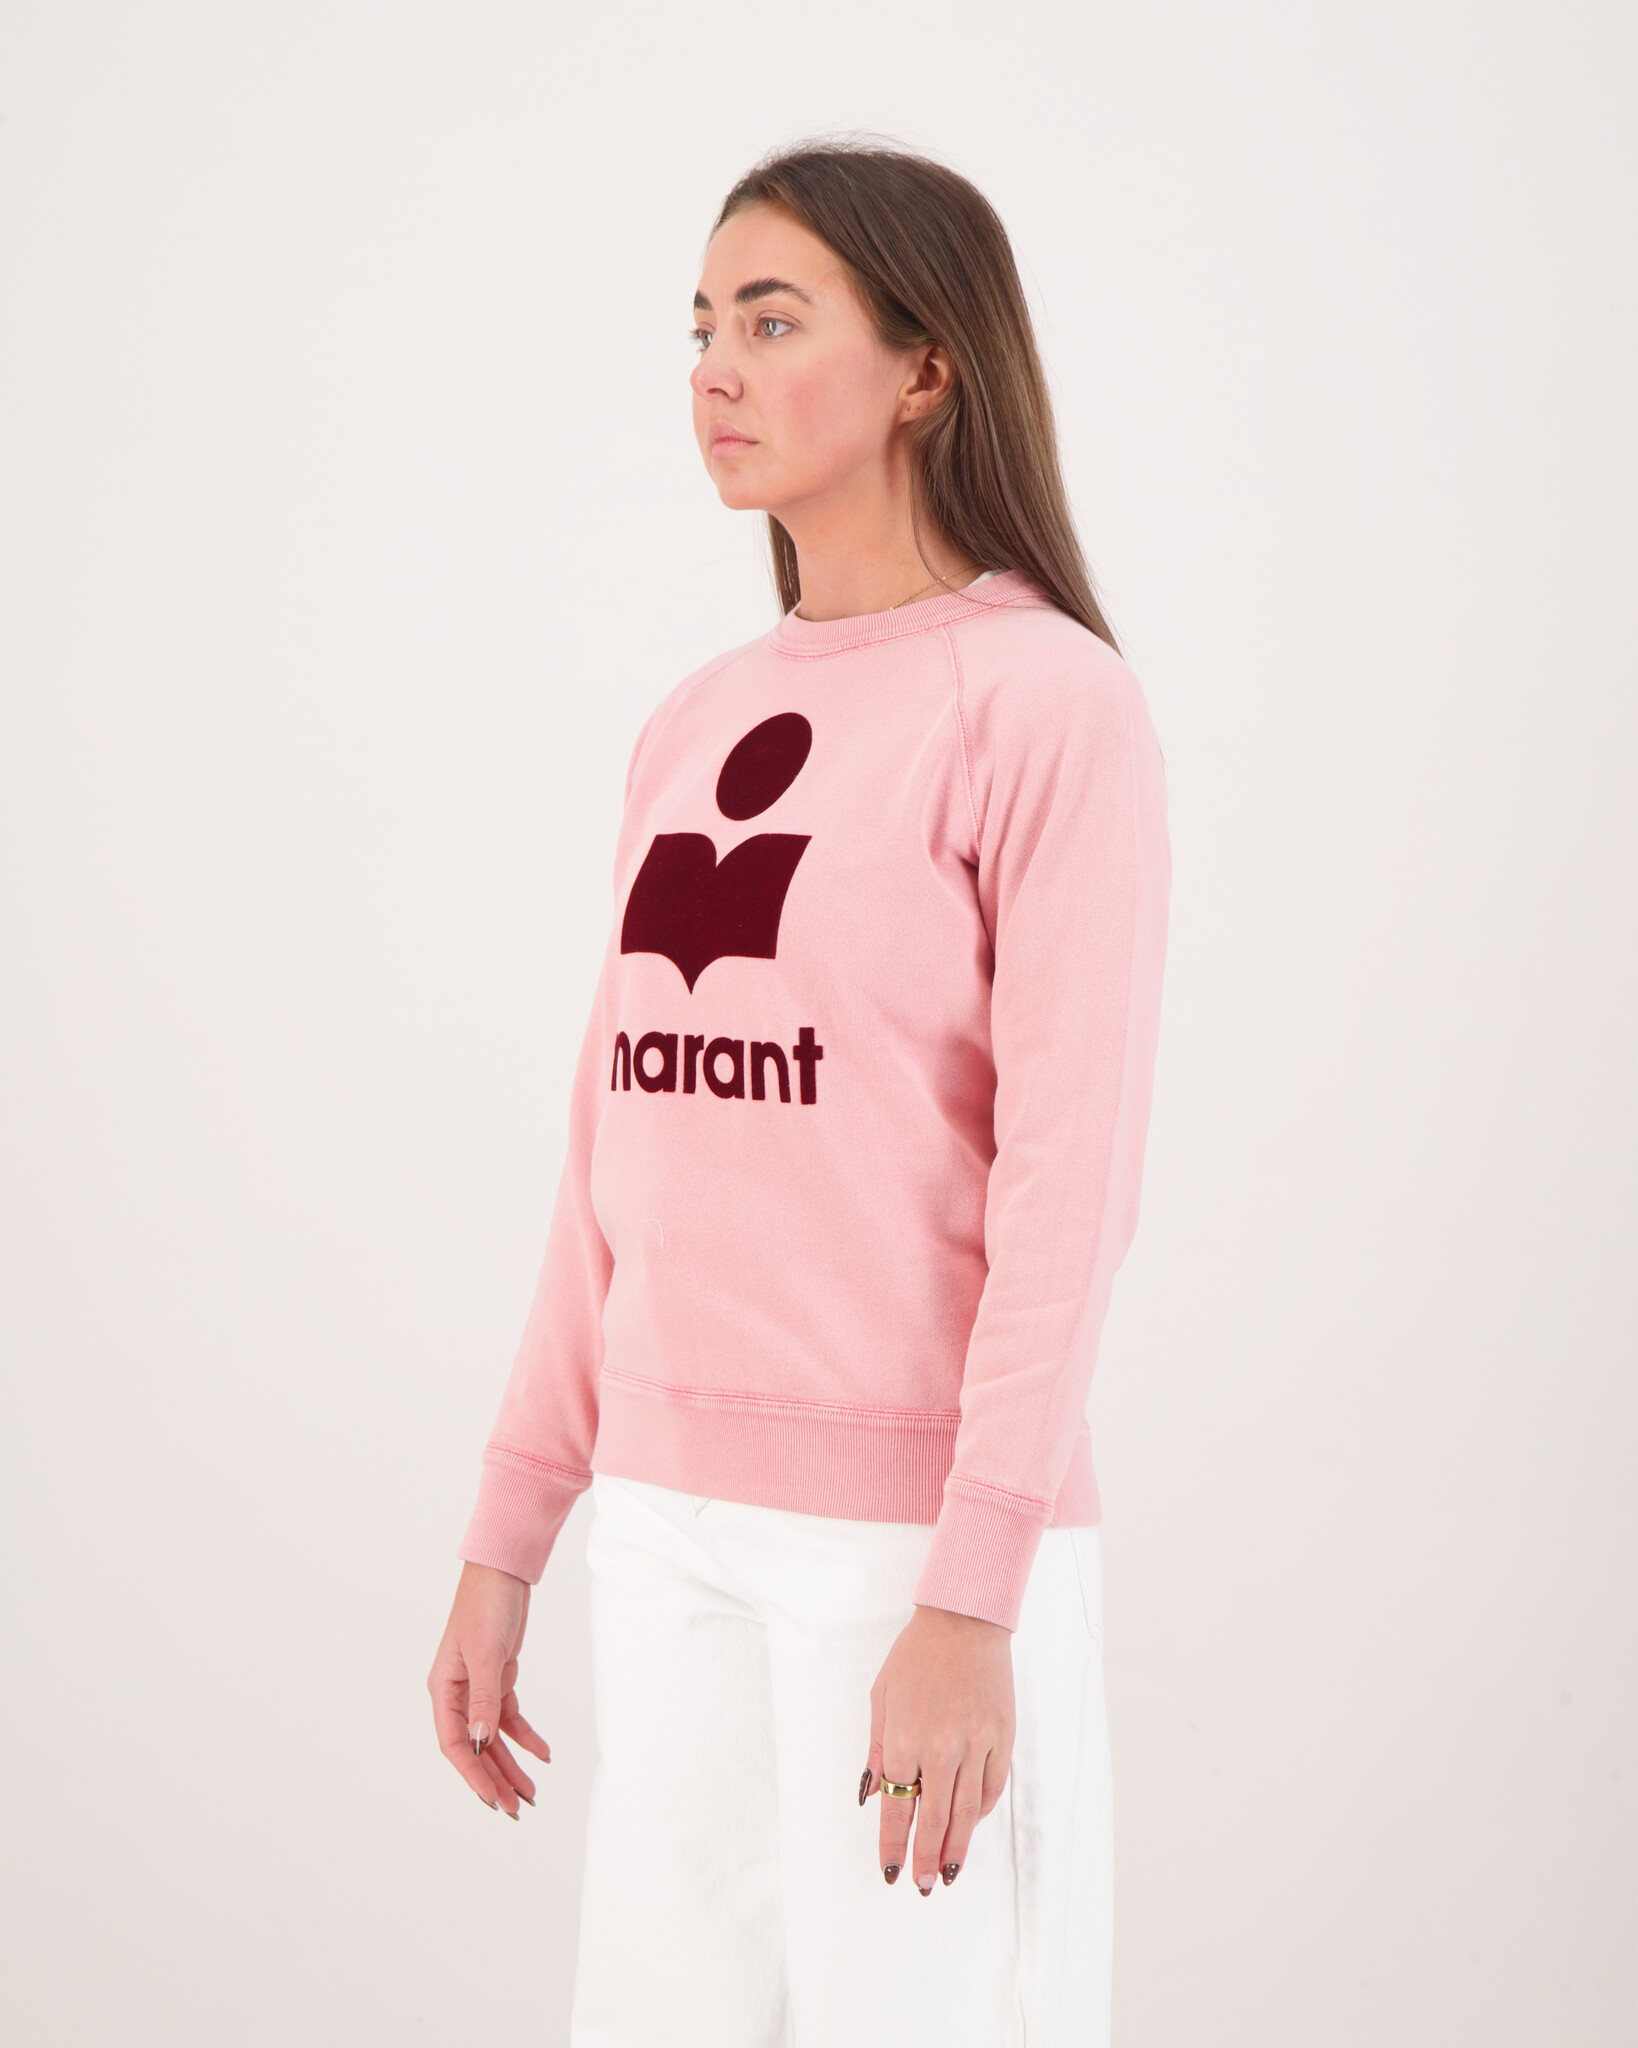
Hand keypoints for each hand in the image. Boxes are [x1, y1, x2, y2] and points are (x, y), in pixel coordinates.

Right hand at [427, 1560, 552, 1816]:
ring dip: (511, 1764)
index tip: (491, 1799)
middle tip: (514, 1809)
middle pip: (475, 1747)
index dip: (472, 1773)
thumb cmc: (485, 1607)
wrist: (503, 1572)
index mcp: (443, 1690)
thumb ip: (484, 1699)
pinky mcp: (498, 1679)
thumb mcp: (485, 1653)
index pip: (455, 1743)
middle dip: (494, 1778)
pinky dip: (525, 1736)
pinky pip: (509, 1717)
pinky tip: (542, 1754)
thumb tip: (482, 1742)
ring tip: (530, 1793)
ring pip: (493, 1738)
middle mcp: (457, 1694)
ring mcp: (478, 1688)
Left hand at [862, 1602, 1013, 1891]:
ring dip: (956, 1847)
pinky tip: (970, 1827)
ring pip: (967, 1812)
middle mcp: (942, 1747)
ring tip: (946, 1874)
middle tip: (921, 1885)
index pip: (898, 1807)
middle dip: (925, 1857)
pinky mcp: (1003, 1737)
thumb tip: (872, 1795)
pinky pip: (992, 1787)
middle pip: (934, 1818)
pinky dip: (981, 1812)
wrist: (964, 1621)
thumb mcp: (882, 1696)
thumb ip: (878, 1749)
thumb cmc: (916, 1656)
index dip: (894, 1843)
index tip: (891, 1871)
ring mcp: (977, 1743)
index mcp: (906, 1737)